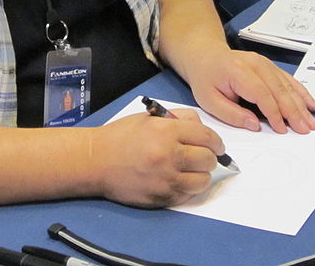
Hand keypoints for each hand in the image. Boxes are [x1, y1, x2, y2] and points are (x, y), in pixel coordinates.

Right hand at [91, 110, 222, 206]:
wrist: (96, 161)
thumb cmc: (122, 136)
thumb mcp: (150, 117)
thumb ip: (179, 118)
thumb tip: (202, 128)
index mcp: (166, 131)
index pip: (207, 136)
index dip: (217, 142)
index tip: (218, 146)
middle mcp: (169, 155)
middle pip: (208, 159)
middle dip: (210, 157)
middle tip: (203, 157)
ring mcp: (165, 179)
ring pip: (203, 181)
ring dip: (201, 175)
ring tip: (191, 170)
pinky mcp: (161, 198)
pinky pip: (188, 195)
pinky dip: (188, 188)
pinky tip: (178, 180)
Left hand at [183, 48, 314, 134]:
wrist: (206, 55)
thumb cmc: (206, 79)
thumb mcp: (209, 100)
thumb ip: (231, 114)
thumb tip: (255, 125)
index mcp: (239, 71)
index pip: (261, 93)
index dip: (274, 113)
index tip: (282, 130)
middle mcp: (255, 64)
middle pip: (279, 89)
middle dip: (294, 111)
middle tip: (307, 129)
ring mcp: (265, 63)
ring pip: (287, 85)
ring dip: (302, 104)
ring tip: (313, 122)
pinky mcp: (270, 66)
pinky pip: (288, 80)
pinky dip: (302, 93)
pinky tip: (312, 105)